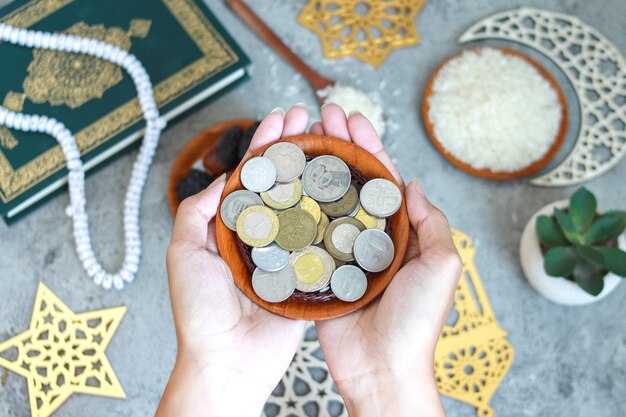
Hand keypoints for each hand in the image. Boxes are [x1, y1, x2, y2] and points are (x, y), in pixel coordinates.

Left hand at [156, 105, 311, 416]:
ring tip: (331, 141)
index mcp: (230, 227)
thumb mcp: (184, 254)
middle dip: (293, 146)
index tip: (280, 119)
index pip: (250, 176)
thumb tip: (220, 179)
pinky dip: (332, 212)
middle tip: (309, 117)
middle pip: (280, 181)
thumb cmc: (199, 312)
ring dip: (316, 171)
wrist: (228, 360)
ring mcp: (285, 252)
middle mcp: (260, 234)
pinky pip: (320, 238)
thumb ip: (196, 213)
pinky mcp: (307, 273)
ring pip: (303, 203)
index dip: (264, 145)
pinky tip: (344, 188)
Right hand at [312, 105, 462, 416]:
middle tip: (321, 116)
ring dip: (314, 171)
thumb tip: (413, 184)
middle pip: (350, 183)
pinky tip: (283, 186)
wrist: (383, 369)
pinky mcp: (319, 271)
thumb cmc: (417, 322)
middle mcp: (369, 238)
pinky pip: (306, 236)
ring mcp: (342, 253)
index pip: (382, 180)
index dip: (368, 147)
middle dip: (338, 148)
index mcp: (400, 233)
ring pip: (326, 203)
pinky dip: (296, 210)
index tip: (352, 119)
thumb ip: (432, 222)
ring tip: (299, 140)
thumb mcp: (442, 266)